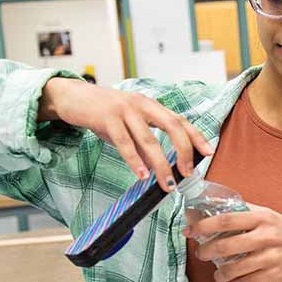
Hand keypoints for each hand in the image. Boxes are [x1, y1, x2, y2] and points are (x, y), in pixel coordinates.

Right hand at [39, 77, 212, 190]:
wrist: (73, 97)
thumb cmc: (103, 114)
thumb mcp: (127, 129)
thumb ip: (143, 147)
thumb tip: (157, 169)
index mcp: (151, 106)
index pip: (180, 120)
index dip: (196, 136)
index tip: (208, 153)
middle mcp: (142, 104)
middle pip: (172, 126)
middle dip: (183, 150)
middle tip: (188, 173)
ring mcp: (125, 109)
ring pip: (148, 139)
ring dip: (160, 164)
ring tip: (167, 184)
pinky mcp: (107, 117)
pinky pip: (124, 141)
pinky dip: (134, 160)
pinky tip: (141, 175)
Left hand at [184, 204, 281, 281]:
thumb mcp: (271, 218)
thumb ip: (246, 214)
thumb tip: (211, 209)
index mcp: (263, 216)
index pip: (226, 219)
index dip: (202, 225)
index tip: (188, 229)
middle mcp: (267, 235)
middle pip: (225, 245)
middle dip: (206, 251)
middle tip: (202, 253)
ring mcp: (271, 256)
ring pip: (234, 268)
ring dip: (220, 273)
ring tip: (218, 273)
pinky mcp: (274, 275)